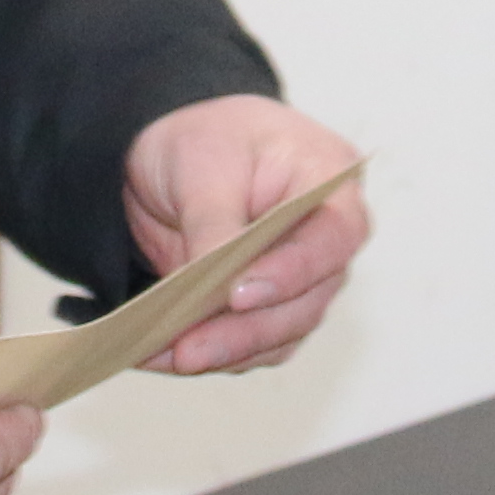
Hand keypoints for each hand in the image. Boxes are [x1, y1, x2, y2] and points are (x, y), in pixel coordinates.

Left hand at [117, 96, 370, 374]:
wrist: (178, 155)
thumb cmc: (208, 139)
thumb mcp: (203, 161)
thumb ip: (213, 222)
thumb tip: (210, 283)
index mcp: (329, 181)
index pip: (333, 236)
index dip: (292, 271)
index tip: (237, 295)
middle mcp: (325, 241)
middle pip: (306, 302)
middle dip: (245, 332)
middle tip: (189, 349)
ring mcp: (301, 282)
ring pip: (279, 336)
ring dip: (222, 352)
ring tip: (166, 355)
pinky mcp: (267, 311)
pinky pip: (248, 347)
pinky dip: (207, 354)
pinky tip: (162, 355)